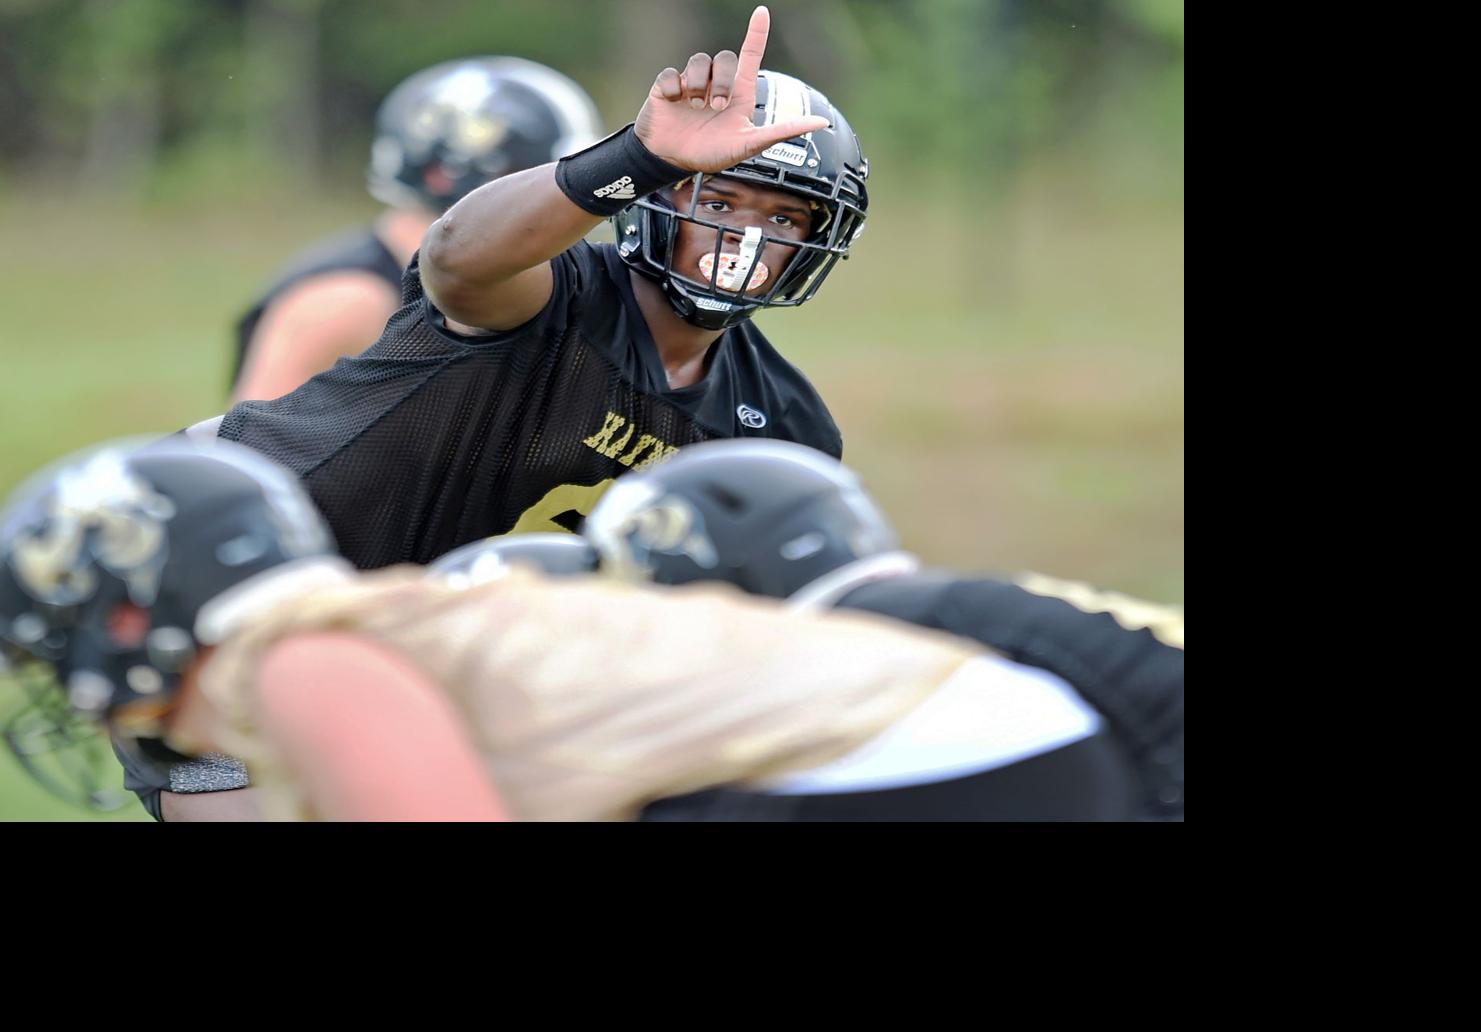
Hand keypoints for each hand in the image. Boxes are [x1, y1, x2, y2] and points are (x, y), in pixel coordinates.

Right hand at [634, 6, 828, 172]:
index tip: (762, 12)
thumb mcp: (750, 144)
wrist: (673, 162)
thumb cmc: (712, 154)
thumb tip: (823, 122)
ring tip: (694, 108)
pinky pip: (670, 74)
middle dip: (722, 82)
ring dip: (698, 86)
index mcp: (738, 93)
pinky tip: (673, 103)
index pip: (750, 55)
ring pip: (699, 61)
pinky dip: (673, 88)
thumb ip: (784, 131)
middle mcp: (716, 84)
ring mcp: (691, 84)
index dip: (756, 33)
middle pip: (725, 58)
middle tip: (717, 107)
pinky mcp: (668, 87)